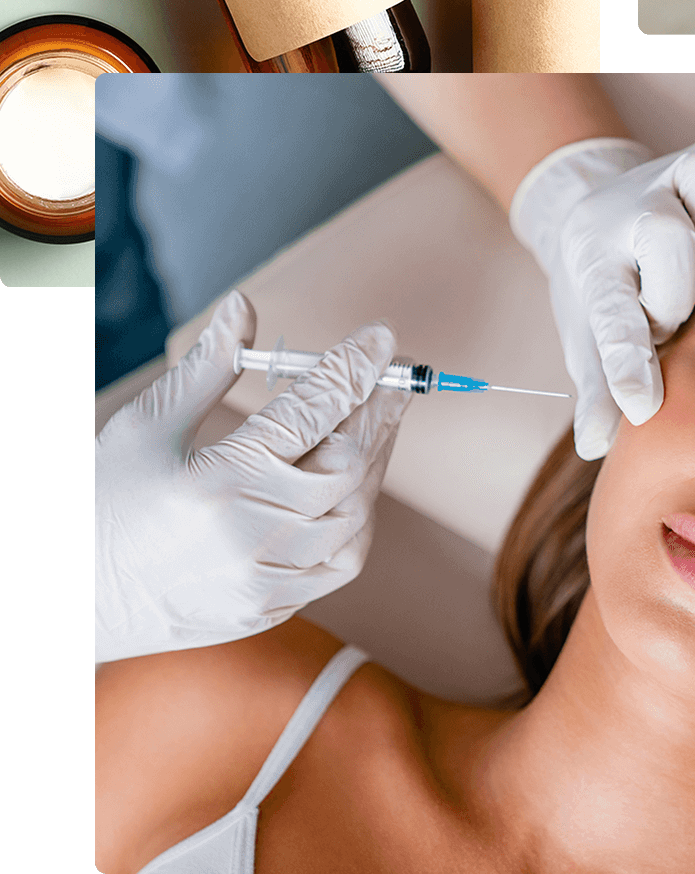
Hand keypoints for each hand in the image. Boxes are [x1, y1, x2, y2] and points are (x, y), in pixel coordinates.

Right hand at [95, 289, 409, 662]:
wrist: (79, 598)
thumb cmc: (106, 503)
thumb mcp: (146, 426)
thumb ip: (207, 366)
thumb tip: (244, 305)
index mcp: (220, 479)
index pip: (311, 411)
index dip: (353, 368)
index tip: (382, 339)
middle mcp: (251, 533)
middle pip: (346, 462)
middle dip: (377, 411)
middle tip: (396, 376)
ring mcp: (265, 578)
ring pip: (354, 513)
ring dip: (375, 461)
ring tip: (379, 421)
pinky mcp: (271, 607)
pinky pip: (340, 561)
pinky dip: (358, 517)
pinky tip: (356, 484)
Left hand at [510, 118, 694, 459]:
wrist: (596, 209)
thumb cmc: (605, 286)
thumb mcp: (587, 336)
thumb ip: (597, 388)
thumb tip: (592, 445)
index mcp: (595, 266)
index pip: (608, 316)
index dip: (626, 362)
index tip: (640, 405)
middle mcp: (630, 212)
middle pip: (665, 234)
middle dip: (681, 288)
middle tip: (679, 313)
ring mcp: (669, 175)